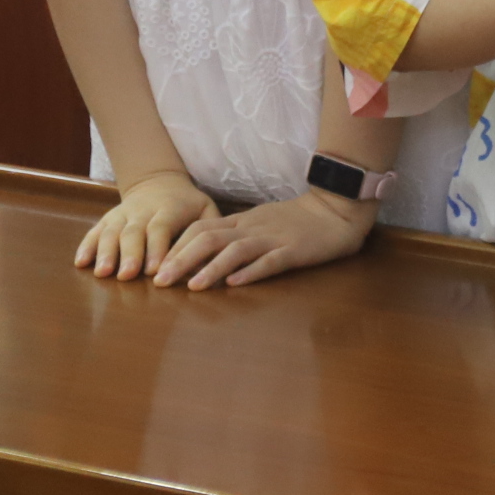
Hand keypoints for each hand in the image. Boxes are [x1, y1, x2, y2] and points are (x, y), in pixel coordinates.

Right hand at [76, 170, 219, 280]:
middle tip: (128, 276)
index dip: (157, 248)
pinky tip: (81, 263)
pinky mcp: (108, 219)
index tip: (155, 271)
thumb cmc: (189, 205)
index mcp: (169, 208)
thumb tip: (212, 263)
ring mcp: (122, 214)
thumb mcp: (206, 211)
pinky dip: (86, 246)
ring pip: (111, 232)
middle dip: (130, 254)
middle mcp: (142, 210)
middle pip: (134, 232)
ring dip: (105, 253)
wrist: (160, 182)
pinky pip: (94, 231)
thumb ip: (208, 233)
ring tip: (103, 273)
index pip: (161, 228)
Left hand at [155, 189, 374, 289]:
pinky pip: (271, 261)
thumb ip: (236, 236)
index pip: (200, 229)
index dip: (175, 248)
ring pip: (236, 250)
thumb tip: (203, 257)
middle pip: (209, 239)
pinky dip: (251, 272)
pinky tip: (236, 284)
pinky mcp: (296, 250)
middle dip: (181, 260)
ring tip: (192, 287)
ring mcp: (274, 238)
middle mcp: (253, 228)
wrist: (338, 207)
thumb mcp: (261, 222)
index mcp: (243, 221)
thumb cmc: (299, 219)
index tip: (156, 268)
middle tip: (159, 282)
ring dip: (211, 269)